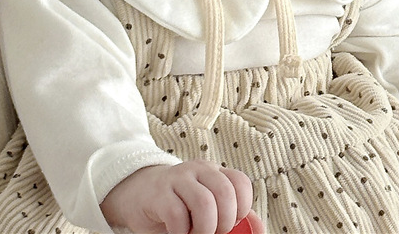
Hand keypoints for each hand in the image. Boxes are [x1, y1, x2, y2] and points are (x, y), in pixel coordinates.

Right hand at [100, 160, 260, 233]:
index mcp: (214, 172)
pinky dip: (182, 232)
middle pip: (225, 192)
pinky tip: (178, 232)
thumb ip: (231, 217)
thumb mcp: (207, 208)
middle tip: (213, 232)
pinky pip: (177, 213)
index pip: (240, 182)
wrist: (139, 193)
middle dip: (224, 222)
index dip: (242, 207)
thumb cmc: (177, 206)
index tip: (230, 222)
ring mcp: (177, 178)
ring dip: (204, 229)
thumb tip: (259, 230)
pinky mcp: (159, 192)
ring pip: (204, 202)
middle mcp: (198, 170)